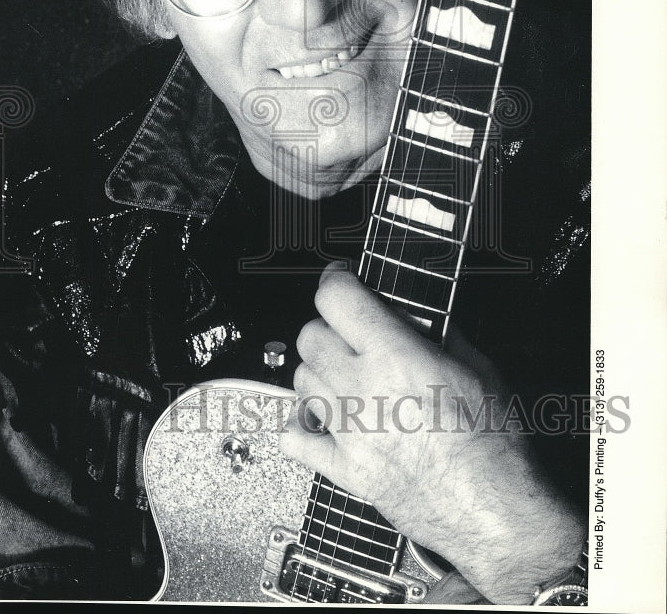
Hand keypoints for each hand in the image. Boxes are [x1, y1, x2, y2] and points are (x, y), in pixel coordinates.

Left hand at [279, 265, 585, 604]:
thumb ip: (438, 332)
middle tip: (350, 329)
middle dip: (329, 325)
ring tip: (344, 372)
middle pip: (311, 336)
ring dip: (319, 369)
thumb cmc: (497, 447)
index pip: (336, 298)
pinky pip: (295, 438)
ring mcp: (349, 434)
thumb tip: (414, 311)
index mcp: (397, 358)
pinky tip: (321, 417)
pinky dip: (301, 423)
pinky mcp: (345, 471)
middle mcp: (364, 391)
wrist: (498, 514)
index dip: (337, 280)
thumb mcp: (480, 368)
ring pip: (301, 379)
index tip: (343, 279)